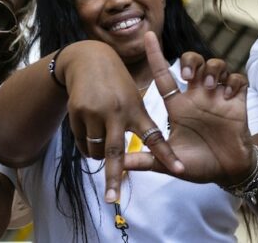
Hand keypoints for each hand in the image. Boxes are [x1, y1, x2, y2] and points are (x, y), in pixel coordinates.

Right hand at [59, 41, 183, 202]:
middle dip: (114, 178)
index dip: (167, 155)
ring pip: (96, 151)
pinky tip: (91, 133)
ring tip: (103, 147)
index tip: (180, 170)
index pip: (154, 136)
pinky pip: (82, 142)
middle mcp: (116, 112)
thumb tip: (144, 152)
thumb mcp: (133, 96)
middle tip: (113, 199)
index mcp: (136, 109)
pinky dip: (88, 146)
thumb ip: (139, 121)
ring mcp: (94, 112)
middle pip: (114, 152)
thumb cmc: (117, 82)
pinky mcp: (77, 112)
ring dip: (100, 158)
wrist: (88, 59)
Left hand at [123, 33, 253, 186]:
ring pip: (215, 64)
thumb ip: (146, 161)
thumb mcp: (170, 163)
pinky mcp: (237, 102)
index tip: (147, 36)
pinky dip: (233, 81)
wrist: (228, 173)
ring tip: (209, 86)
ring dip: (212, 69)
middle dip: (190, 61)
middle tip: (188, 77)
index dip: (155, 55)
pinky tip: (228, 95)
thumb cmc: (198, 164)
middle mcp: (197, 96)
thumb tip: (119, 165)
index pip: (164, 75)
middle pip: (192, 61)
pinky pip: (237, 79)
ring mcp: (218, 97)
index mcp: (178, 105)